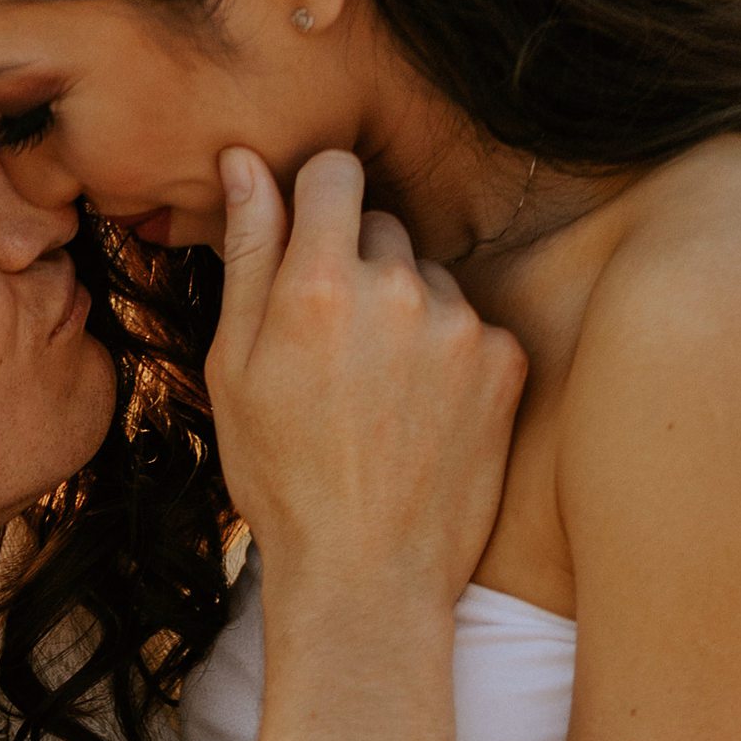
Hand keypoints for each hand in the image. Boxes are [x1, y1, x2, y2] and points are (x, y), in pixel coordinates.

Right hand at [205, 148, 522, 619]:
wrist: (366, 577)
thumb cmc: (282, 480)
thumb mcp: (234, 369)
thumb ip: (247, 256)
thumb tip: (244, 163)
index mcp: (316, 285)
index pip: (336, 172)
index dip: (318, 200)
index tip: (309, 242)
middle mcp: (394, 289)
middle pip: (383, 227)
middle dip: (357, 267)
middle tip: (334, 351)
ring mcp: (459, 324)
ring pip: (428, 280)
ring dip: (406, 314)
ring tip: (380, 395)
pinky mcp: (505, 361)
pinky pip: (473, 325)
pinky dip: (450, 357)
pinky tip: (421, 414)